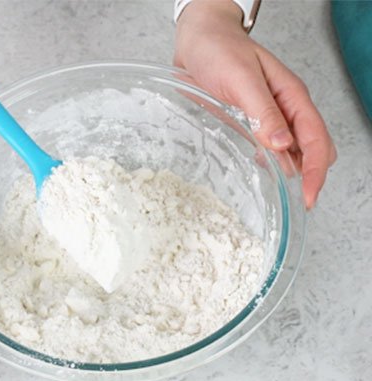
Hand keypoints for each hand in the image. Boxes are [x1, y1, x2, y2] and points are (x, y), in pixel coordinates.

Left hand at [174, 0, 335, 208]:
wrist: (199, 39)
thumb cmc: (220, 51)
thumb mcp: (241, 80)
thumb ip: (262, 111)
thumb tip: (282, 145)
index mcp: (291, 97)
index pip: (316, 139)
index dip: (315, 171)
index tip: (307, 197)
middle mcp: (284, 110)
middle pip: (311, 149)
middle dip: (309, 177)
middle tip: (295, 205)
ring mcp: (268, 118)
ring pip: (290, 153)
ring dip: (289, 175)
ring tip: (280, 199)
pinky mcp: (249, 124)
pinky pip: (265, 150)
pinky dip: (268, 166)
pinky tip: (259, 179)